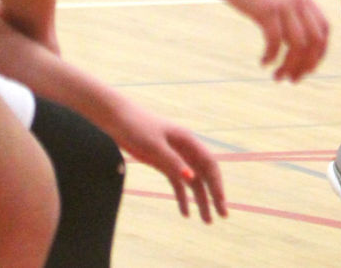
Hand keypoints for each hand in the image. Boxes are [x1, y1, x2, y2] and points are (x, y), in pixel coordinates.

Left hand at [114, 100, 227, 222]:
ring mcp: (175, 156)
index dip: (217, 185)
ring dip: (200, 200)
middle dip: (214, 196)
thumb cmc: (137, 128)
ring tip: (207, 221)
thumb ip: (172, 162)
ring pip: (193, 181)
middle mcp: (186, 149)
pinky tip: (185, 213)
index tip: (222, 203)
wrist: (118, 119)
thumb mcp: (154, 146)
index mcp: (188, 141)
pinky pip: (177, 183)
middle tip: (222, 216)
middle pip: (205, 175)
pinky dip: (183, 198)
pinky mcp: (163, 162)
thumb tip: (191, 177)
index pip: (209, 165)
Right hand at [206, 0, 328, 81]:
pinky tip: (263, 62)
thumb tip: (288, 31)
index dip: (319, 53)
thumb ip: (284, 6)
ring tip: (277, 77)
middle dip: (306, 65)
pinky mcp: (265, 8)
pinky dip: (271, 56)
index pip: (324, 29)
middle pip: (315, 40)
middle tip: (291, 80)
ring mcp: (283, 3)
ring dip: (289, 66)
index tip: (306, 69)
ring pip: (298, 45)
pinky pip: (275, 41)